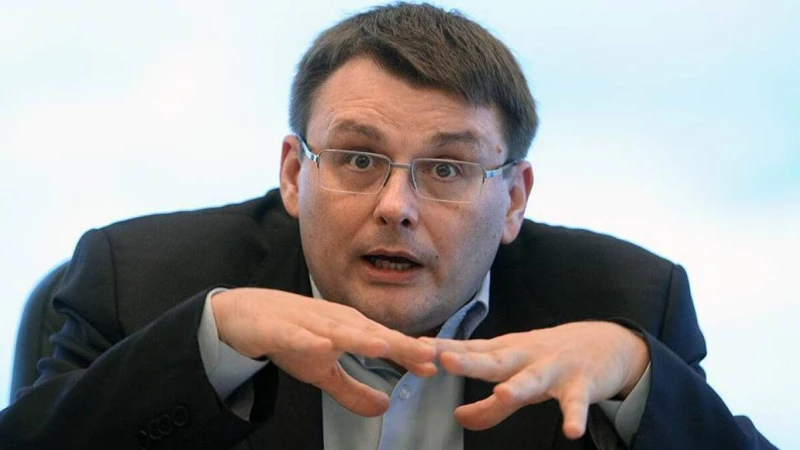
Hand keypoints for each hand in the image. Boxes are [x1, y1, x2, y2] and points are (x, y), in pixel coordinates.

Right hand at [211, 288, 436, 416]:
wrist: (245, 315)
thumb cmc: (292, 337)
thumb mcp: (324, 372)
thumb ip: (353, 390)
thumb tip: (385, 408)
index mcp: (349, 331)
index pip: (385, 343)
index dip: (409, 355)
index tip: (435, 367)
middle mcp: (334, 323)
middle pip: (370, 334)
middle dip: (399, 344)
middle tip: (426, 355)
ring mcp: (308, 323)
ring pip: (338, 331)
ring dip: (360, 339)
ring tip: (383, 347)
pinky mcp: (280, 328)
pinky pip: (295, 335)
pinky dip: (308, 340)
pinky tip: (321, 346)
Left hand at [423, 322, 648, 438]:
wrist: (608, 343)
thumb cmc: (552, 360)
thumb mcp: (519, 377)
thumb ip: (489, 404)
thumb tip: (459, 418)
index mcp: (508, 353)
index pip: (471, 350)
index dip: (444, 349)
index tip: (415, 348)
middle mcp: (526, 358)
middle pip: (494, 360)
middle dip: (470, 359)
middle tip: (446, 358)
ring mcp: (554, 370)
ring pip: (533, 380)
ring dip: (518, 386)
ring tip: (503, 394)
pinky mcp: (582, 384)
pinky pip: (577, 403)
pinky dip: (575, 416)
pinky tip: (572, 431)